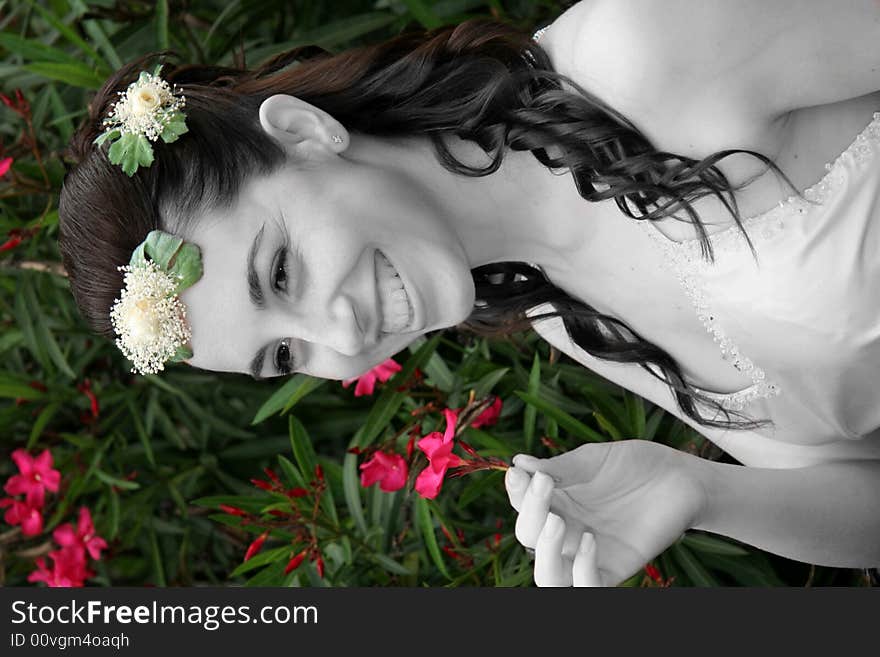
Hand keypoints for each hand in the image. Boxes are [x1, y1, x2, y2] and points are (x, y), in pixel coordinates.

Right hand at [505, 440, 707, 585]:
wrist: (681, 478)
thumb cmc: (636, 465)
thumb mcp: (594, 460)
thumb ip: (559, 468)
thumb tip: (518, 463)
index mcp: (557, 501)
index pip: (522, 504)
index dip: (515, 491)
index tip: (520, 473)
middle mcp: (566, 529)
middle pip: (528, 536)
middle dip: (528, 512)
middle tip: (543, 486)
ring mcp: (588, 552)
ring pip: (548, 576)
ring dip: (544, 552)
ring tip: (556, 522)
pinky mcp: (614, 568)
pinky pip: (588, 586)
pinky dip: (583, 570)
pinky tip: (591, 540)